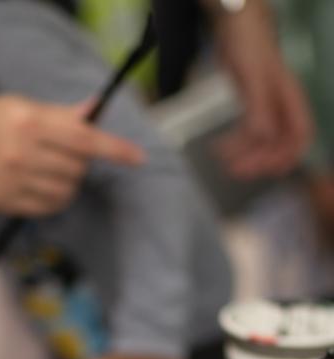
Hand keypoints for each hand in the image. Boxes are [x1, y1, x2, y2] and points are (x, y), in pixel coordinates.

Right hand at [0, 95, 145, 216]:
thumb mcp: (23, 106)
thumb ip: (61, 115)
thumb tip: (94, 113)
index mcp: (32, 123)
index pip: (85, 140)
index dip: (115, 150)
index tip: (137, 159)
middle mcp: (24, 153)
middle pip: (77, 169)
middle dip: (81, 165)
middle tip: (68, 157)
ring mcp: (13, 180)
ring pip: (64, 192)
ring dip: (69, 185)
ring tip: (55, 174)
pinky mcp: (4, 201)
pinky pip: (45, 208)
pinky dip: (54, 201)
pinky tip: (45, 189)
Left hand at [213, 0, 312, 178]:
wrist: (235, 23)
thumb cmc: (249, 43)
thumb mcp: (254, 77)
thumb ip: (260, 107)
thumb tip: (264, 138)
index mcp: (289, 96)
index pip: (300, 133)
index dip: (290, 154)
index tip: (271, 171)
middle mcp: (281, 103)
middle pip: (279, 142)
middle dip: (261, 160)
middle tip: (236, 172)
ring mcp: (266, 104)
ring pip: (262, 139)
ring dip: (247, 155)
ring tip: (225, 164)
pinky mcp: (250, 104)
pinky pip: (248, 131)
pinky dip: (237, 144)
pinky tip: (221, 149)